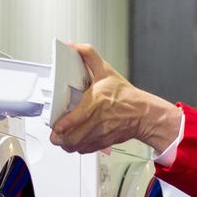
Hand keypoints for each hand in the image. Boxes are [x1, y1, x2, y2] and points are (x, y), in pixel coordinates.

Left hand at [50, 43, 181, 154]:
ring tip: (61, 138)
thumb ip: (89, 56)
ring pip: (76, 147)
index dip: (62, 126)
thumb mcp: (107, 71)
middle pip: (71, 138)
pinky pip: (84, 150)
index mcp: (95, 103)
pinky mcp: (102, 143)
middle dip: (59, 138)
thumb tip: (75, 46)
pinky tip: (74, 141)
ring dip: (65, 144)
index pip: (76, 119)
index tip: (56, 126)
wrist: (142, 114)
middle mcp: (96, 121)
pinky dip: (76, 148)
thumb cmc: (125, 95)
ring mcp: (99, 134)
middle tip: (54, 132)